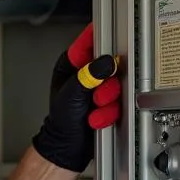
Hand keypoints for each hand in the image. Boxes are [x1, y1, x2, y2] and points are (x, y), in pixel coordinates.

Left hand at [31, 22, 121, 172]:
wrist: (68, 146)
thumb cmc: (61, 120)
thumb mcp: (71, 95)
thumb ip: (88, 76)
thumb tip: (106, 63)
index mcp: (72, 65)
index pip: (88, 41)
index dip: (100, 36)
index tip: (112, 32)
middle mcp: (87, 73)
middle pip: (110, 65)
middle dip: (105, 84)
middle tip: (96, 95)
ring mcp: (100, 87)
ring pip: (117, 84)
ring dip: (106, 101)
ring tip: (93, 109)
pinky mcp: (110, 100)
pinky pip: (119, 101)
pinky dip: (108, 112)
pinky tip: (96, 118)